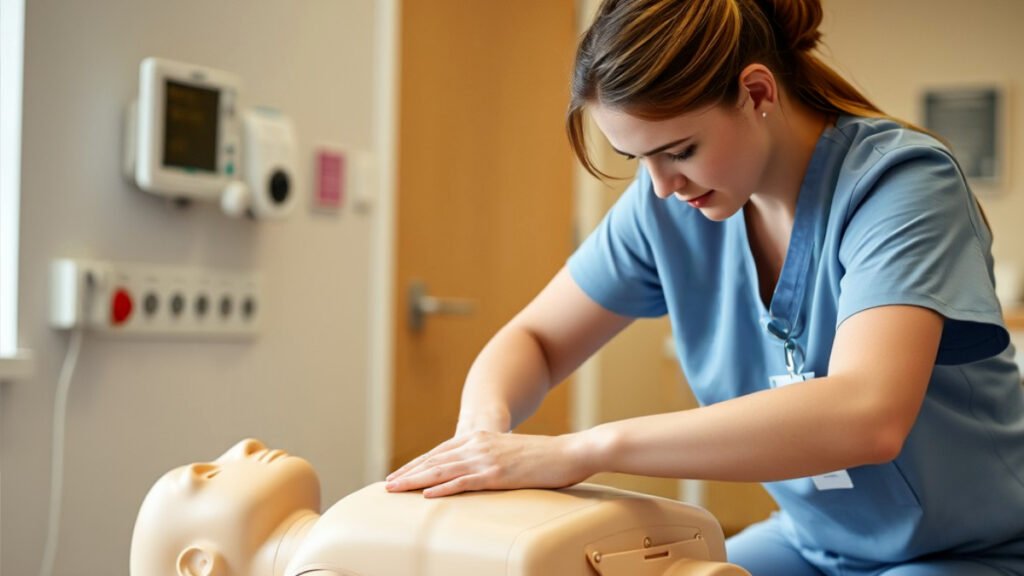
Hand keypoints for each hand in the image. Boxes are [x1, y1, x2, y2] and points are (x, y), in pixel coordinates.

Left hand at [384, 431, 593, 497]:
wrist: (572, 451)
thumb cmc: (548, 457)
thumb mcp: (515, 454)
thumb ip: (496, 459)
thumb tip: (486, 473)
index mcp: (483, 439)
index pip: (442, 452)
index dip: (418, 464)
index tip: (400, 474)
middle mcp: (481, 445)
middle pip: (436, 460)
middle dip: (409, 473)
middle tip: (387, 485)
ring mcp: (488, 459)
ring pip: (443, 470)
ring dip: (416, 480)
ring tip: (396, 490)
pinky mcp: (499, 474)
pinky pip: (465, 482)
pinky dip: (444, 488)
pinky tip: (427, 496)